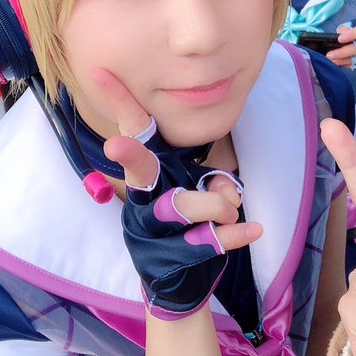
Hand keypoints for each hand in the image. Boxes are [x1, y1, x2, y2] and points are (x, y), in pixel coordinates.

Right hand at [94, 69, 261, 318]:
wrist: (176, 283)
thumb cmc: (183, 227)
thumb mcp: (193, 195)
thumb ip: (208, 182)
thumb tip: (225, 187)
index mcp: (147, 180)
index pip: (133, 133)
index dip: (119, 102)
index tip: (100, 71)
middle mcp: (143, 202)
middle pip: (138, 172)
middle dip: (131, 157)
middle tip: (117, 146)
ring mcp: (154, 233)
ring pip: (179, 207)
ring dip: (213, 204)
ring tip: (230, 207)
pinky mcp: (172, 259)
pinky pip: (207, 242)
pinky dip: (235, 235)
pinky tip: (254, 229)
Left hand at [326, 23, 355, 68]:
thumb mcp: (354, 25)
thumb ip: (346, 28)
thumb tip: (340, 34)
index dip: (351, 35)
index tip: (339, 39)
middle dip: (342, 52)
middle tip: (329, 55)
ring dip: (344, 61)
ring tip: (332, 61)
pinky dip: (349, 65)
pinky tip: (340, 63)